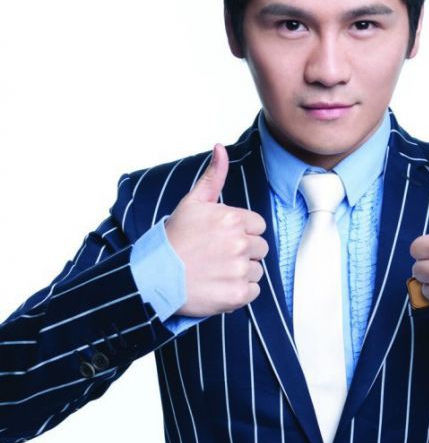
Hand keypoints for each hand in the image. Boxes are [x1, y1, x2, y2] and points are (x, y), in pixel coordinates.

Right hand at [165, 144, 268, 316]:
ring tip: (217, 271)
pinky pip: (254, 291)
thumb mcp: (193, 202)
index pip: (258, 226)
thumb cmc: (174, 240)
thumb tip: (220, 148)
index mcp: (233, 219)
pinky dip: (240, 292)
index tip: (222, 238)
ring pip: (257, 269)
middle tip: (218, 255)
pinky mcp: (238, 294)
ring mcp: (239, 269)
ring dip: (242, 272)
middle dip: (244, 251)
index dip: (242, 232)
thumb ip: (213, 175)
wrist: (154, 276)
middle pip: (260, 248)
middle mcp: (239, 243)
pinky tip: (219, 285)